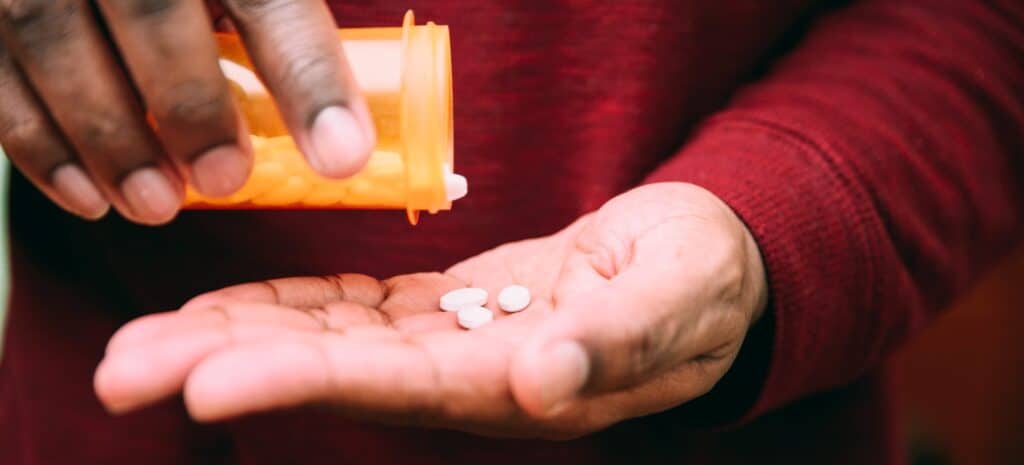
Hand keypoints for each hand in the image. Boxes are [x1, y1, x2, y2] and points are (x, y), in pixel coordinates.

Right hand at [0, 0, 373, 223]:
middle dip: (188, 108)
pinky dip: (37, 143)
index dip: (309, 76)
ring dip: (107, 138)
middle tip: (223, 181)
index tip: (343, 156)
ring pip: (53, 38)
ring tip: (156, 204)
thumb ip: (290, 17)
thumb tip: (352, 122)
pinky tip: (87, 197)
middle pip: (149, 12)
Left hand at [95, 183, 767, 438]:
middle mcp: (467, 377)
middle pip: (332, 374)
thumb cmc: (702, 287)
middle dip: (228, 366)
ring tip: (146, 340)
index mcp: (514, 384)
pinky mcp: (450, 310)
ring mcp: (452, 345)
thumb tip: (542, 383)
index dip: (297, 381)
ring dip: (238, 337)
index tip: (203, 383)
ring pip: (330, 343)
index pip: (390, 385)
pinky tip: (232, 307)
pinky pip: (358, 312)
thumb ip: (611, 345)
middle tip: (123, 369)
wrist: (705, 271)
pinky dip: (292, 306)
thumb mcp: (676, 304)